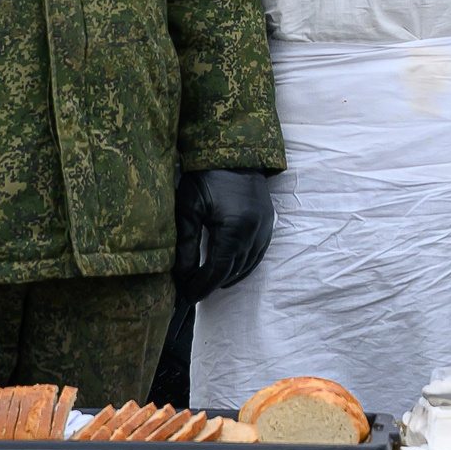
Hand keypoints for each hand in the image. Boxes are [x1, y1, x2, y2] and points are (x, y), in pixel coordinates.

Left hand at [173, 169, 275, 301]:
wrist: (235, 152)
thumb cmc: (207, 176)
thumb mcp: (189, 207)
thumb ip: (186, 244)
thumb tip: (182, 275)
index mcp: (234, 229)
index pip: (217, 270)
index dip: (201, 286)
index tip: (186, 296)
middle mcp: (254, 233)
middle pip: (232, 271)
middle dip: (211, 284)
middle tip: (191, 291)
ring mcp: (264, 228)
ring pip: (247, 266)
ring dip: (227, 277)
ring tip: (207, 283)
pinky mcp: (268, 223)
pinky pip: (257, 254)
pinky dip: (243, 266)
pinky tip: (229, 269)